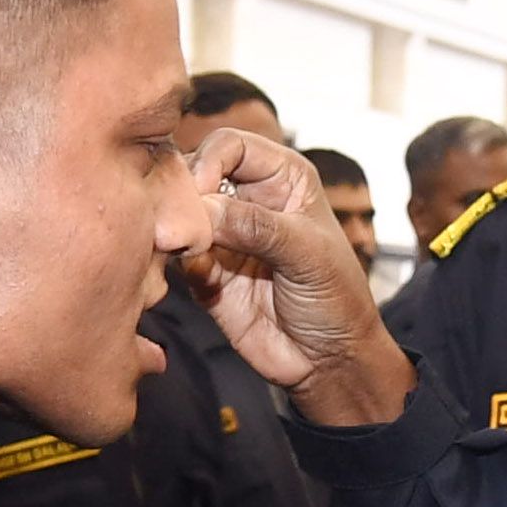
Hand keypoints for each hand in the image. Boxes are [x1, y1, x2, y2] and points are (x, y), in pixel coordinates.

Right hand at [190, 127, 413, 426]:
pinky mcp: (203, 273)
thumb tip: (200, 207)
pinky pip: (173, 256)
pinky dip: (170, 261)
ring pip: (177, 214)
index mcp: (280, 177)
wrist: (329, 361)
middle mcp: (246, 199)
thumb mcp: (307, 254)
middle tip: (178, 223)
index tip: (201, 193)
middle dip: (180, 194)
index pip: (229, 145)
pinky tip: (190, 275)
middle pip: (193, 173)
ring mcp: (222, 236)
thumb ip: (256, 226)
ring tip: (179, 248)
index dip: (209, 160)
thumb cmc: (336, 298)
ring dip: (171, 228)